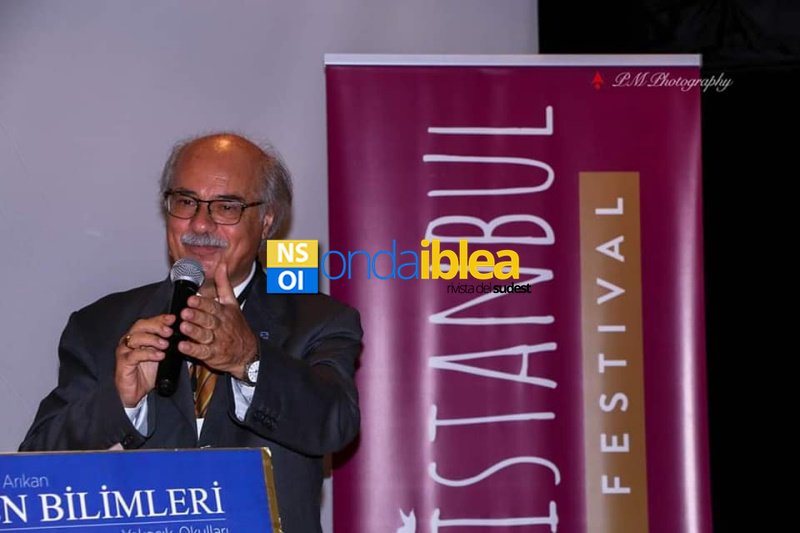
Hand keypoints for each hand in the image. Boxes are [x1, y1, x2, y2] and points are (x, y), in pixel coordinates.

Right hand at [115, 314, 173, 406]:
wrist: (137, 393)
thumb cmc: (149, 373)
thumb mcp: (163, 355)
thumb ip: (168, 344)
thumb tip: (183, 333)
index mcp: (139, 336)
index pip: (149, 322)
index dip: (160, 318)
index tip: (173, 318)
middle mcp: (129, 341)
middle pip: (140, 326)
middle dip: (156, 326)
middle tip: (169, 331)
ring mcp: (124, 351)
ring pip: (136, 338)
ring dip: (153, 339)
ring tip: (165, 344)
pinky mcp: (123, 363)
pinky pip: (134, 355)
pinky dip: (148, 353)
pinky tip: (160, 355)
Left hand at [178, 263, 257, 379]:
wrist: (247, 352)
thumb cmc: (236, 326)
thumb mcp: (233, 304)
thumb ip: (224, 285)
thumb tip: (222, 264)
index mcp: (224, 313)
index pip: (213, 306)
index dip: (202, 303)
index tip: (191, 299)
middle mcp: (220, 326)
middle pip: (208, 320)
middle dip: (197, 316)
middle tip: (186, 312)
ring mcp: (216, 341)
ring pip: (204, 335)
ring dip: (193, 331)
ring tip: (183, 326)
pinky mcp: (212, 355)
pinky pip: (201, 352)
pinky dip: (192, 349)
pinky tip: (183, 345)